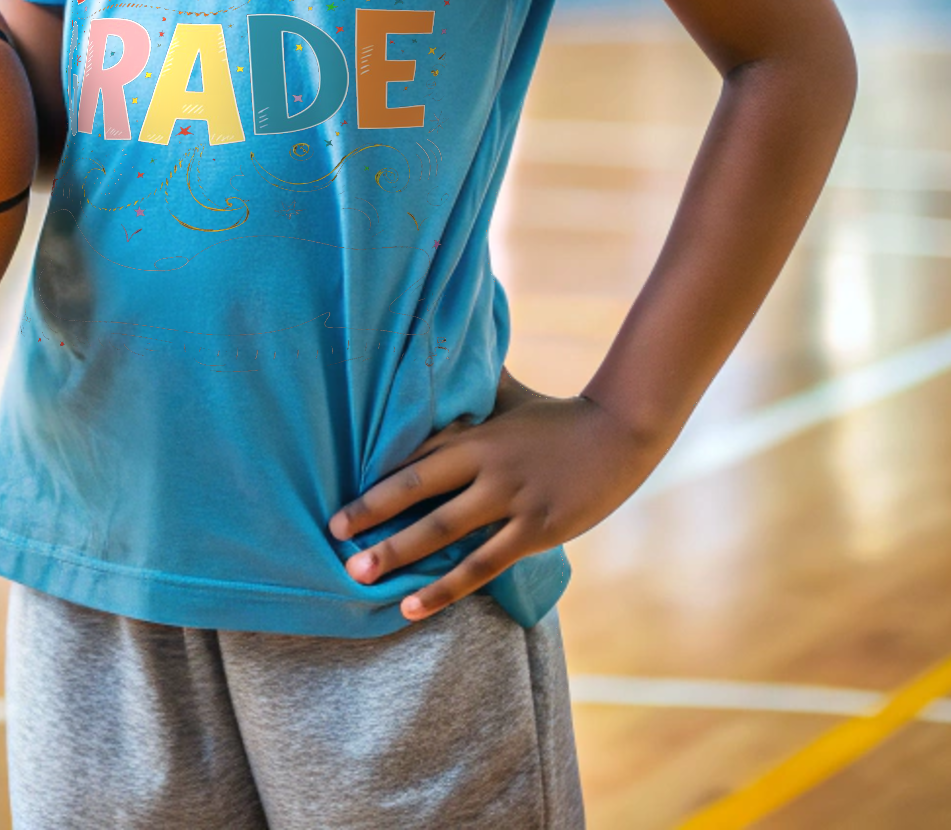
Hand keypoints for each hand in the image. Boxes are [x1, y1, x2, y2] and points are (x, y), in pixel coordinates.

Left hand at [328, 371, 661, 621]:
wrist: (620, 432)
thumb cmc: (556, 414)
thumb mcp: (508, 394)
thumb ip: (474, 386)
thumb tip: (450, 345)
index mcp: (474, 432)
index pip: (412, 456)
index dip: (374, 476)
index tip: (337, 494)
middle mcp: (485, 465)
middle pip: (415, 490)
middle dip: (369, 513)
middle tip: (330, 535)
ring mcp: (510, 499)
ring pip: (442, 532)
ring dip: (396, 554)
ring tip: (357, 574)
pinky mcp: (535, 530)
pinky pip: (481, 565)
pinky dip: (444, 588)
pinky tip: (412, 605)